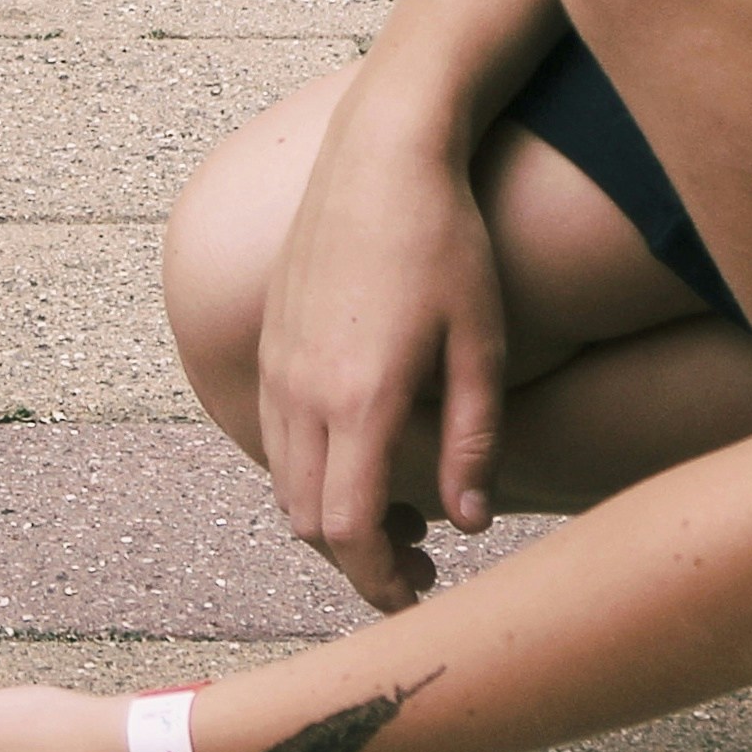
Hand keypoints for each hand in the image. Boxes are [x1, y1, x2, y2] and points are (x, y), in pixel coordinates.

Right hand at [258, 89, 509, 613]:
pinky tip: (361, 457)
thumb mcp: (481, 342)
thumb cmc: (447, 240)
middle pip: (307, 520)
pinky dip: (310, 472)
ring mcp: (277, 362)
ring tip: (397, 520)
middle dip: (356, 561)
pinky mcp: (270, 339)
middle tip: (417, 568)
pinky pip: (275, 435)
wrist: (383, 151)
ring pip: (284, 482)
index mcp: (359, 398)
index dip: (377, 582)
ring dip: (330, 519)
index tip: (414, 600)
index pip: (348, 531)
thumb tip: (469, 523)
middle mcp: (302, 389)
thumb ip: (474, 440)